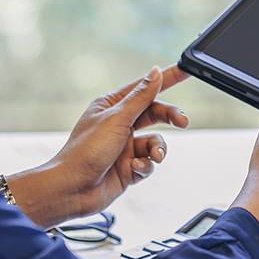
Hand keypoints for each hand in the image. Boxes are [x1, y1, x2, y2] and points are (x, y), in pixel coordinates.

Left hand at [6, 65, 189, 226]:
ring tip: (153, 156)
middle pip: (155, 113)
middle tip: (183, 122)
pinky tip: (135, 168)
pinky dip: (145, 165)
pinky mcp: (128, 167)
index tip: (186, 69)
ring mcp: (124, 146)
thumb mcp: (117, 119)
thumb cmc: (85, 151)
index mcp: (112, 106)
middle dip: (170, 117)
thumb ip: (141, 97)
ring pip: (155, 141)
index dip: (167, 78)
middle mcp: (119, 124)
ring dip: (157, 149)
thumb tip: (155, 73)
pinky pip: (149, 162)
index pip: (145, 87)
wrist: (72, 189)